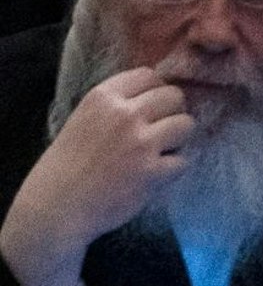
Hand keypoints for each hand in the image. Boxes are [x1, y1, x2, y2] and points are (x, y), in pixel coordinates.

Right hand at [0, 68, 190, 285]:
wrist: (53, 211)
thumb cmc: (66, 167)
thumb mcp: (84, 119)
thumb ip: (117, 104)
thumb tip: (158, 92)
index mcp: (102, 97)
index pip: (149, 75)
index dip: (154, 92)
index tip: (148, 110)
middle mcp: (124, 115)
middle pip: (174, 96)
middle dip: (170, 114)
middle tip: (156, 133)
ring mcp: (140, 142)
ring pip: (186, 125)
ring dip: (177, 140)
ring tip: (157, 154)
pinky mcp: (151, 171)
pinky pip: (183, 161)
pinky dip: (172, 170)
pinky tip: (153, 176)